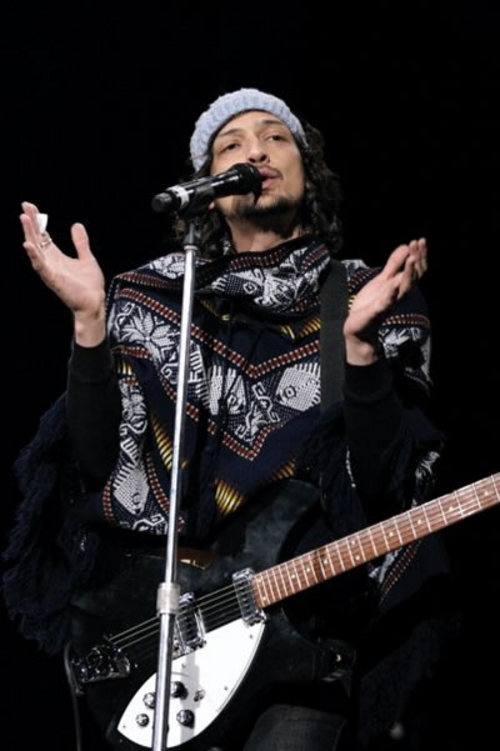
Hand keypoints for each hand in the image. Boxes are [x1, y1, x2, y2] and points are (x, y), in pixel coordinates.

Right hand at [20, 201, 106, 344]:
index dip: (37, 221)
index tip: (31, 206)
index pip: (43, 235)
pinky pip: (41, 266)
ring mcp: (50, 271)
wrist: (94, 303)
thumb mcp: (86, 258)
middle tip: (26, 206)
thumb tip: (76, 224)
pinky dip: (34, 255)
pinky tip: (28, 244)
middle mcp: (50, 262)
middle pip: (37, 238)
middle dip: (31, 222)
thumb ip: (80, 242)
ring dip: (29, 234)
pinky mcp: (53, 279)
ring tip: (24, 218)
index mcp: (56, 256)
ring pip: (36, 249)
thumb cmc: (89, 285)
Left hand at [344, 238, 427, 364]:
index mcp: (400, 286)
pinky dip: (390, 295)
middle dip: (417, 260)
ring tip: (411, 258)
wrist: (358, 326)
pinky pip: (386, 303)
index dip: (419, 255)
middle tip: (418, 243)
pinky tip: (393, 285)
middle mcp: (398, 294)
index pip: (416, 270)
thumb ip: (393, 265)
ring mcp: (389, 303)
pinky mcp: (377, 312)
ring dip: (409, 274)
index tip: (420, 240)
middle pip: (414, 277)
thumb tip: (406, 246)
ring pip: (404, 289)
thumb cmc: (371, 303)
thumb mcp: (382, 279)